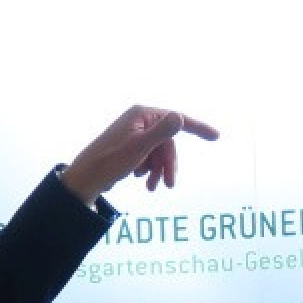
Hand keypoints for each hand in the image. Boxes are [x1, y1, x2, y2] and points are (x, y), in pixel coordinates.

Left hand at [61, 106, 219, 200]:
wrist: (86, 178)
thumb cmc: (110, 162)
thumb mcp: (140, 148)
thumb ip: (161, 133)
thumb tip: (179, 117)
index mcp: (142, 114)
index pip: (177, 119)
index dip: (198, 128)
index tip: (216, 137)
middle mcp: (139, 120)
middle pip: (168, 141)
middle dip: (169, 163)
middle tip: (169, 185)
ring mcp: (134, 133)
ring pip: (159, 151)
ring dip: (159, 170)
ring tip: (152, 188)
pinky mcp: (129, 146)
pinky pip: (149, 156)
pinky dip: (150, 170)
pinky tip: (142, 181)